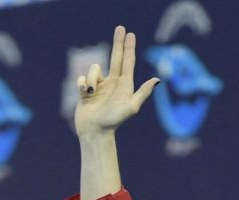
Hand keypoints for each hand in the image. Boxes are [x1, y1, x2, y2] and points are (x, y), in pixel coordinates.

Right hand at [73, 26, 160, 140]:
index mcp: (124, 85)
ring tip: (92, 92)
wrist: (95, 131)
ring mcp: (99, 86)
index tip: (130, 34)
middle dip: (118, 43)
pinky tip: (84, 93)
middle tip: (120, 28)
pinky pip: (82, 78)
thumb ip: (143, 93)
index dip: (129, 48)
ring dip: (92, 77)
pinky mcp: (86, 90)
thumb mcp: (131, 107)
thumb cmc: (113, 121)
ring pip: (94, 69)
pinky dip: (82, 84)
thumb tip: (157, 79)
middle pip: (115, 57)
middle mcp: (112, 83)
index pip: (127, 61)